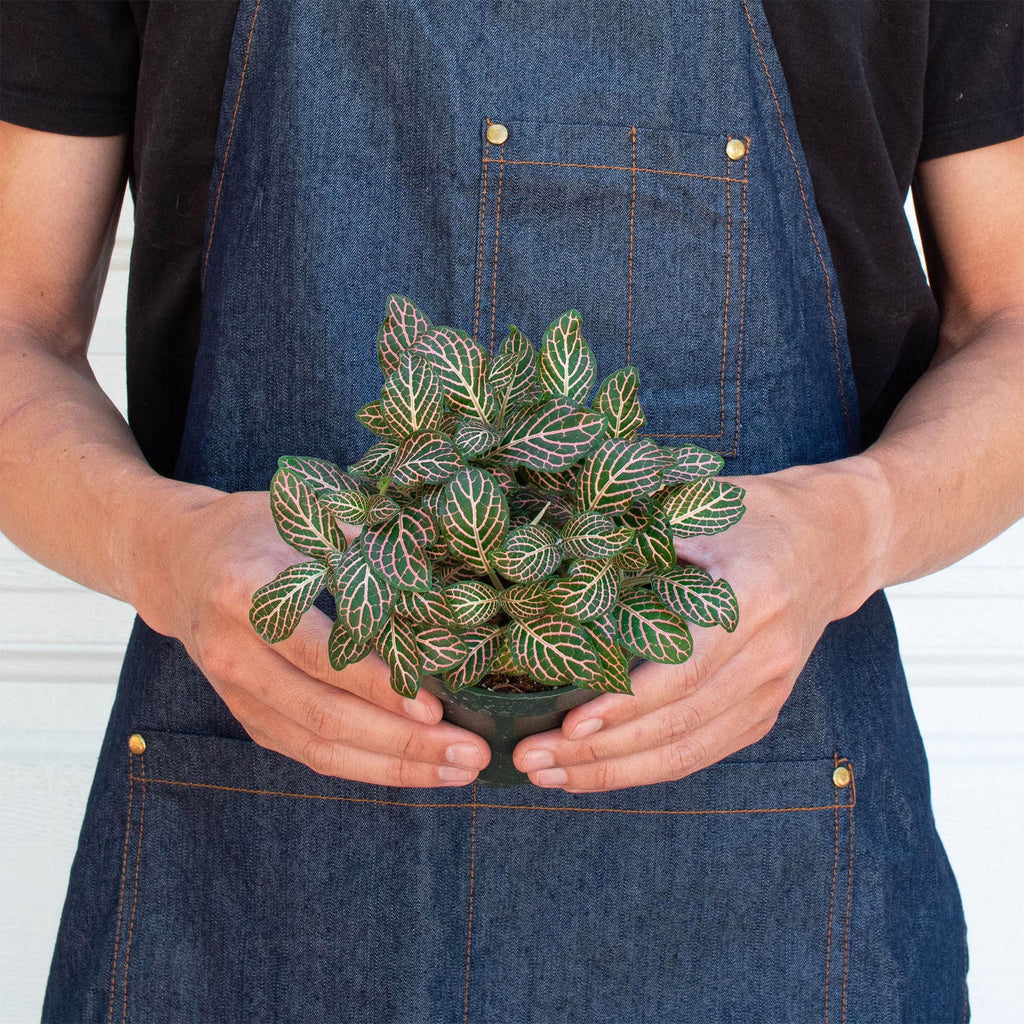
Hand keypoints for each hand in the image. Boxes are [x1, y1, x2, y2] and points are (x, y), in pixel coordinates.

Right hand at [127, 486, 490, 785]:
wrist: (177, 564)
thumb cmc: (251, 531)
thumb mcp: (301, 516)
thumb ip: (364, 544)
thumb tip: (440, 577)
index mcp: (247, 594)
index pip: (319, 653)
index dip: (376, 685)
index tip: (436, 706)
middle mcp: (235, 654)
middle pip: (324, 715)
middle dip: (403, 742)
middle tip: (470, 752)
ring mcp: (238, 694)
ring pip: (320, 747)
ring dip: (395, 767)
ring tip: (459, 770)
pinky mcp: (250, 717)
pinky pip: (311, 753)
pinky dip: (367, 766)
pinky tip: (418, 768)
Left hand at [512, 462, 879, 791]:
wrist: (831, 542)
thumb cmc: (755, 516)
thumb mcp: (702, 507)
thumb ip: (640, 535)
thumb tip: (551, 559)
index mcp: (753, 597)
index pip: (685, 668)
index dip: (627, 703)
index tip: (570, 724)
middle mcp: (769, 654)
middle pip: (680, 723)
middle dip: (601, 751)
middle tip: (531, 759)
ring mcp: (772, 690)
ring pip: (690, 751)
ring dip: (615, 772)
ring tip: (549, 775)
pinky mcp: (764, 710)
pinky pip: (702, 752)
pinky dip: (647, 769)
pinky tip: (595, 771)